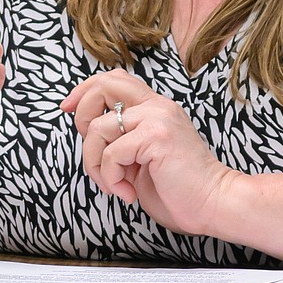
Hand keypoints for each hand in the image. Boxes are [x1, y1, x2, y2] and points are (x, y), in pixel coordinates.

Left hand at [60, 70, 239, 237]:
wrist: (214, 204)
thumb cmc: (180, 188)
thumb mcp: (143, 156)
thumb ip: (123, 138)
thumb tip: (89, 133)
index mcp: (155, 108)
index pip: (113, 79)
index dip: (84, 90)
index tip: (68, 109)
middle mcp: (157, 106)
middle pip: (103, 85)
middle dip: (81, 115)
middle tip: (92, 152)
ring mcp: (157, 118)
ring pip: (97, 128)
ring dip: (95, 164)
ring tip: (116, 185)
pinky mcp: (155, 137)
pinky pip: (110, 153)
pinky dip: (110, 178)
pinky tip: (128, 193)